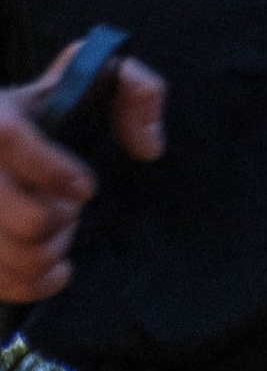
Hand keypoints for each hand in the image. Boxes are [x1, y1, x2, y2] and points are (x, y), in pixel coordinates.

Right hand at [0, 43, 163, 304]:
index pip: (9, 138)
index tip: (85, 184)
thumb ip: (136, 90)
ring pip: (20, 258)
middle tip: (69, 207)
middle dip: (62, 220)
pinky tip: (53, 260)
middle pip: (26, 219)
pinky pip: (11, 286)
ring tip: (58, 229)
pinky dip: (41, 281)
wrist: (16, 146)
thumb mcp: (96, 83)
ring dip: (53, 251)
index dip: (54, 170)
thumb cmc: (61, 115)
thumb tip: (149, 146)